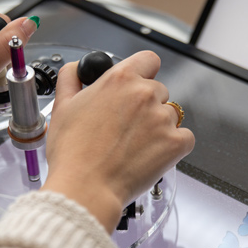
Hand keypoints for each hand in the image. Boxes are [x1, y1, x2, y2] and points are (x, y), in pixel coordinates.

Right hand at [42, 51, 194, 232]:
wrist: (85, 188)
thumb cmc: (72, 152)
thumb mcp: (61, 106)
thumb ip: (71, 78)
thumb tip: (77, 69)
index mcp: (120, 79)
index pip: (148, 60)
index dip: (143, 72)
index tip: (137, 85)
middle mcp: (145, 94)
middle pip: (159, 90)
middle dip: (145, 106)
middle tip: (126, 127)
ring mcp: (163, 119)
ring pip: (170, 115)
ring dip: (158, 127)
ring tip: (134, 146)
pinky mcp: (176, 144)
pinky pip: (185, 138)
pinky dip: (173, 146)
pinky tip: (151, 154)